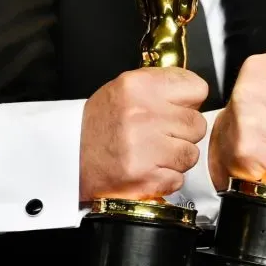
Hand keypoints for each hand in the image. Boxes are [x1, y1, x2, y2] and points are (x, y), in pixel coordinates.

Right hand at [80, 67, 208, 200]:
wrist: (67, 157)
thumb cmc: (100, 124)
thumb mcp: (126, 89)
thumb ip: (163, 86)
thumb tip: (196, 94)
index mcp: (139, 86)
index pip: (198, 88)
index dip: (189, 101)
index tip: (176, 108)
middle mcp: (142, 115)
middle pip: (198, 124)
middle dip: (183, 132)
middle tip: (159, 135)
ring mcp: (144, 148)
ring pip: (191, 154)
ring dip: (176, 157)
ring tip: (151, 153)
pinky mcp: (145, 178)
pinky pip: (179, 179)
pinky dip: (165, 178)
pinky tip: (146, 169)